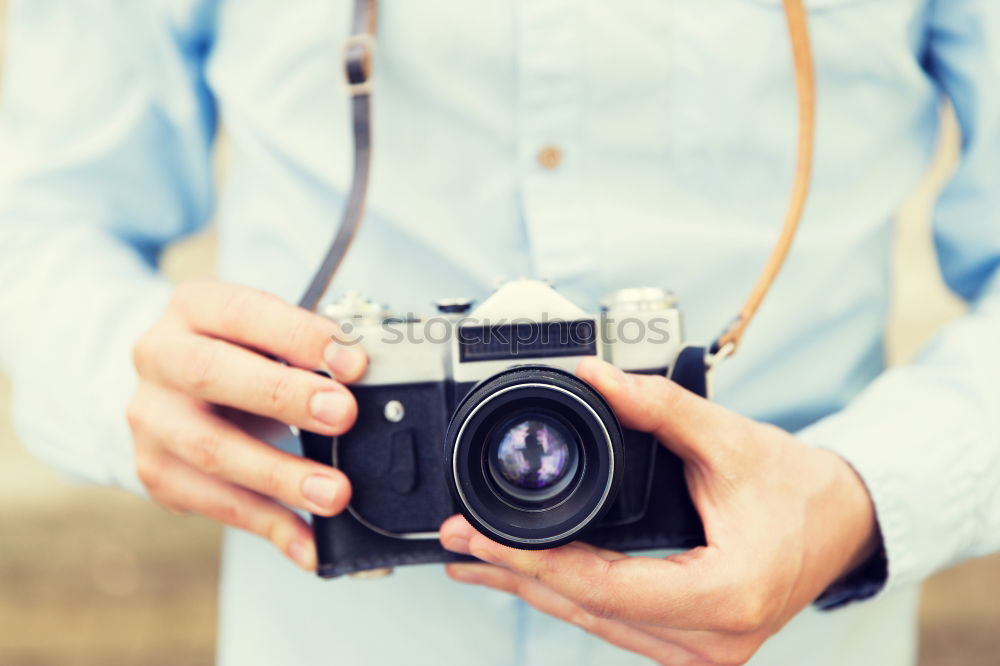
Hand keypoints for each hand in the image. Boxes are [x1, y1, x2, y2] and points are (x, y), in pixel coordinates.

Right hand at [127, 280, 366, 569]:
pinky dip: (267, 525)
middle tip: (343, 415)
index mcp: (195, 308)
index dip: (299, 336)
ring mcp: (151, 418)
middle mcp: (160, 357)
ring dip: (279, 475)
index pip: (245, 314)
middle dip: (284, 396)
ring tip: (334, 494)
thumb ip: (306, 351)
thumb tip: (362, 378)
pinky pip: (214, 504)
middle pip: (212, 375)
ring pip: (210, 449)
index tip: (353, 362)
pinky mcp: (156, 471)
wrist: (173, 385)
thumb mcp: (266, 334)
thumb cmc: (240, 353)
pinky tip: (308, 543)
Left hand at [440, 357, 878, 664]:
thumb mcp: (727, 440)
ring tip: (474, 562)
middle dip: (515, 575)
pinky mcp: (691, 645)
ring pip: (595, 624)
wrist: (844, 523)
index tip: (478, 537)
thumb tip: (596, 375)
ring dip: (533, 590)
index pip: (603, 586)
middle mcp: (712, 640)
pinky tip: (529, 577)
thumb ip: (658, 406)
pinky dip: (569, 597)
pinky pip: (614, 624)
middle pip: (588, 610)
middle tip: (457, 545)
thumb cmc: (797, 488)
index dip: (532, 560)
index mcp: (725, 594)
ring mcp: (702, 654)